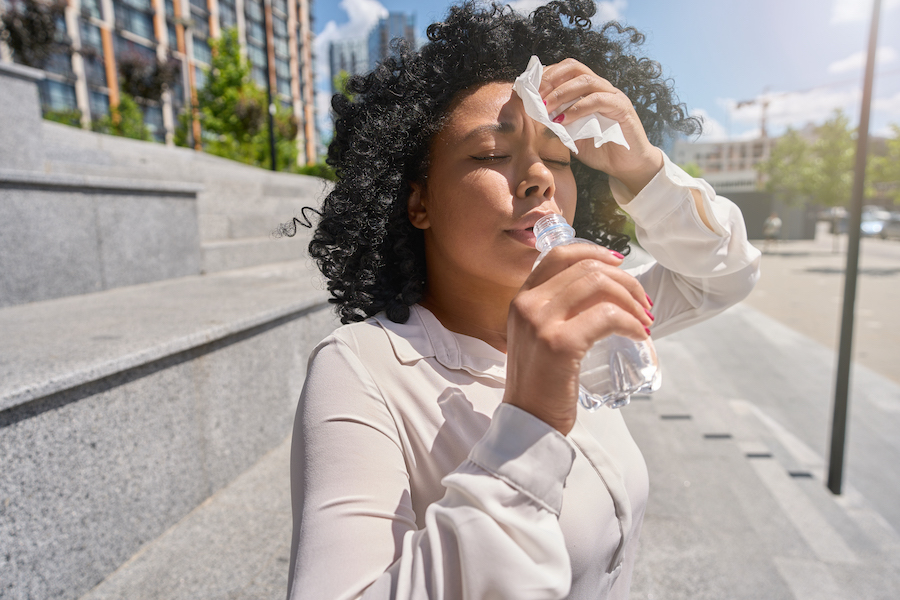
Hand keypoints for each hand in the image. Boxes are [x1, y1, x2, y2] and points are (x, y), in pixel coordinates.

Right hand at [503, 244, 652, 434]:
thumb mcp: (537, 338)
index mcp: (521, 299)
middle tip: (644, 303)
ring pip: (599, 284)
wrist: (528, 423)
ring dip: (632, 299)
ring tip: (644, 320)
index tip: (619, 264)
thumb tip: (602, 294)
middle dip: (625, 280)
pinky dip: (631, 322)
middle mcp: (527, 304)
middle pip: (586, 268)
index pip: (559, 255)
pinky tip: (639, 335)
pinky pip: (607, 316)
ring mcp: (541, 322)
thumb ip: (556, 314)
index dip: (594, 252)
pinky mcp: (560, 343)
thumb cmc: (541, 385)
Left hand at [539, 58, 662, 195]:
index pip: (566, 70)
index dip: (546, 76)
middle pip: (574, 67)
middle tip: (535, 97)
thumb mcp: (572, 134)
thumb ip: (558, 122)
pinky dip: (578, 108)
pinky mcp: (622, 109)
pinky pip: (599, 100)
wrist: (627, 166)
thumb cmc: (599, 149)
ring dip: (561, 93)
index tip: (528, 90)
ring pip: (586, 81)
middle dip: (551, 79)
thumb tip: (535, 114)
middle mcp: (602, 87)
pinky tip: (563, 120)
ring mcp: (613, 96)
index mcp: (588, 90)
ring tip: (546, 108)